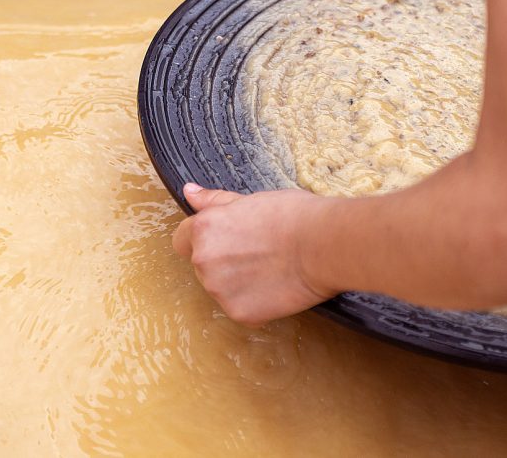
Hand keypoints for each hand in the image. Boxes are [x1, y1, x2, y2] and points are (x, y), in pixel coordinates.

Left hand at [172, 183, 334, 325]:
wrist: (324, 243)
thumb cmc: (293, 215)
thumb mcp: (249, 199)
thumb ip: (214, 201)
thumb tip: (189, 192)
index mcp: (203, 229)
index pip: (182, 239)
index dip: (207, 239)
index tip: (229, 239)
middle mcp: (204, 261)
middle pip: (204, 265)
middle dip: (225, 261)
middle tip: (260, 251)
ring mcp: (220, 291)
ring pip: (222, 288)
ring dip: (240, 282)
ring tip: (272, 268)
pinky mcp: (240, 313)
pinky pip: (242, 309)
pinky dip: (257, 302)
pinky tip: (278, 286)